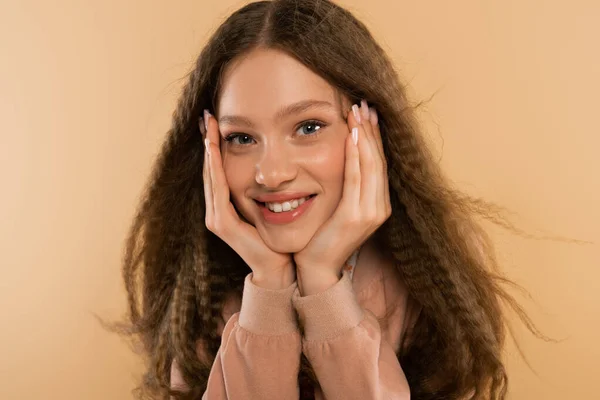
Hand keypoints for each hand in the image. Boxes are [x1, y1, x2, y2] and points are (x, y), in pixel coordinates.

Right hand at [202, 110, 295, 288]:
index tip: (217, 121)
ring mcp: (217, 218)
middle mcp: (218, 211)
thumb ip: (271, 187)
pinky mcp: (222, 224)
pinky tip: (214, 149)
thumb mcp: (276, 205)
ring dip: (209, 150)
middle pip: (211, 169)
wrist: (282, 267)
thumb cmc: (283, 237)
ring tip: (208, 126)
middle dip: (208, 141)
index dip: (216, 145)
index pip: (219, 169)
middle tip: (207, 115)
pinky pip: (218, 190)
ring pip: (211, 175)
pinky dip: (215, 168)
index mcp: (228, 206)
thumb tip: (283, 164)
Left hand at [294, 101, 390, 294]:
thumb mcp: (339, 206)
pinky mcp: (356, 216)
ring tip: (358, 111)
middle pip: (378, 160)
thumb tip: (344, 155)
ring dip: (365, 136)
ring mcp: (370, 213)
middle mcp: (380, 207)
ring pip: (371, 165)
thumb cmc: (323, 236)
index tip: (366, 112)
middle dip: (371, 130)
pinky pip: (356, 179)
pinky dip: (356, 155)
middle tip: (362, 103)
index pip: (379, 163)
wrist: (316, 267)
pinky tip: (352, 136)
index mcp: (378, 204)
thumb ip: (347, 185)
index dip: (374, 136)